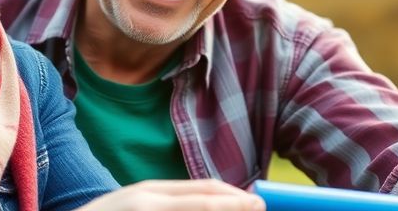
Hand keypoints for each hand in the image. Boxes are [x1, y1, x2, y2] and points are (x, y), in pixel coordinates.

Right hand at [76, 179, 264, 210]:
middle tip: (260, 208)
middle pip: (205, 201)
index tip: (256, 202)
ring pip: (197, 210)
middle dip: (237, 206)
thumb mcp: (137, 204)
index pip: (204, 190)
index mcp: (152, 193)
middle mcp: (149, 201)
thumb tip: (210, 202)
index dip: (234, 196)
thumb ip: (169, 202)